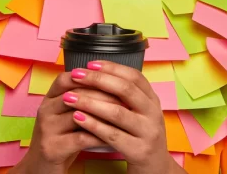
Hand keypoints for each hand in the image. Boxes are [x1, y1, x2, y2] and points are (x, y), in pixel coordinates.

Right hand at [11, 70, 121, 173]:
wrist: (41, 168)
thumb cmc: (61, 138)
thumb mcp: (67, 115)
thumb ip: (82, 99)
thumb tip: (114, 84)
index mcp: (49, 98)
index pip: (67, 78)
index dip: (90, 77)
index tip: (113, 80)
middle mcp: (45, 110)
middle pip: (76, 94)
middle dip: (104, 95)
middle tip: (126, 98)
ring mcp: (47, 129)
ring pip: (79, 115)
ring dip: (104, 115)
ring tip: (123, 116)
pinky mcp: (52, 148)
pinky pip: (80, 138)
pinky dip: (99, 136)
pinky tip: (113, 138)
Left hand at [64, 61, 178, 173]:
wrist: (155, 169)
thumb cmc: (140, 136)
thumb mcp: (140, 113)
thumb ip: (126, 95)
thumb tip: (97, 73)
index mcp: (153, 100)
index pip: (134, 76)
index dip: (112, 68)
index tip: (90, 64)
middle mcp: (153, 114)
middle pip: (126, 90)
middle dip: (98, 80)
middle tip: (76, 75)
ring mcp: (147, 133)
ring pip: (117, 113)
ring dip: (91, 103)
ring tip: (70, 97)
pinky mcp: (138, 151)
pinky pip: (112, 135)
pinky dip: (93, 125)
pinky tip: (77, 118)